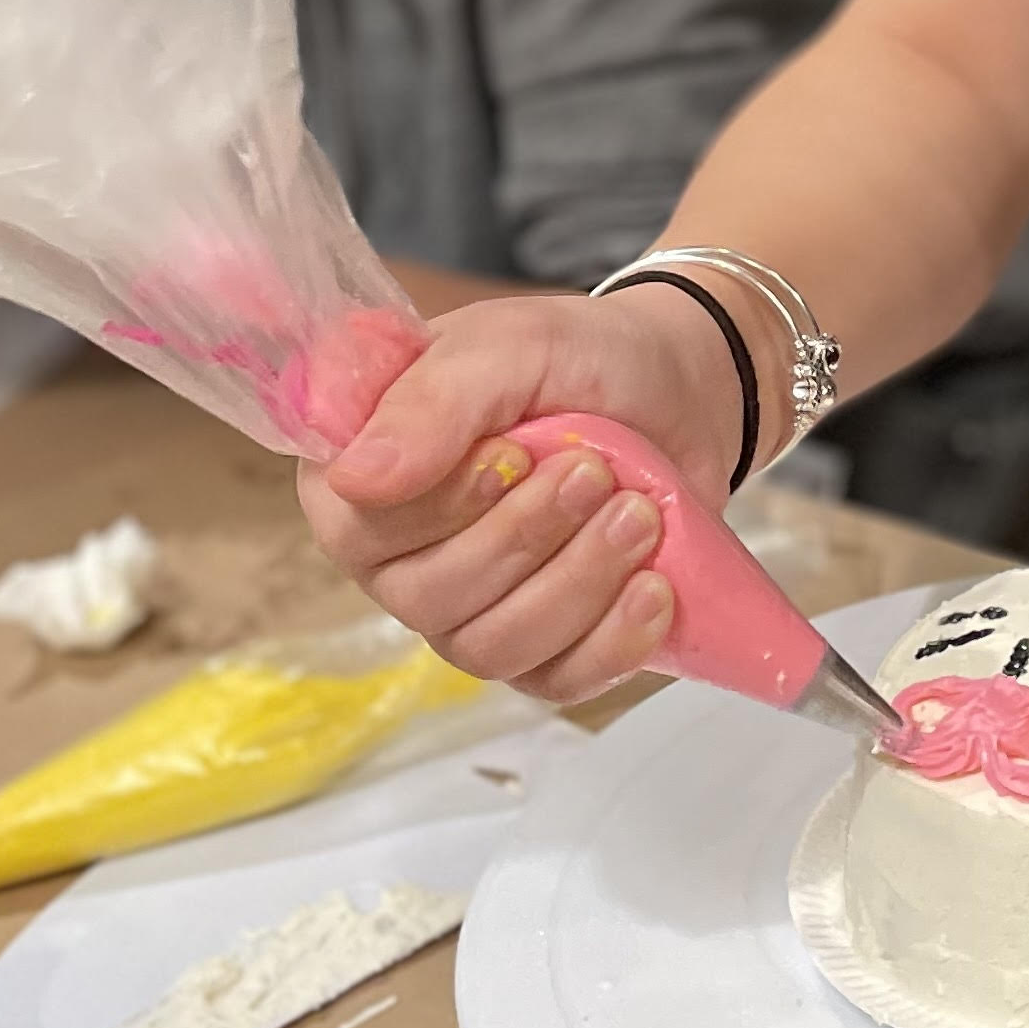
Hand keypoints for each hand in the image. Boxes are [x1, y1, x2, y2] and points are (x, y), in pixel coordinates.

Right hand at [296, 279, 761, 704]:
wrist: (674, 388)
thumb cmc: (574, 358)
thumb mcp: (507, 346)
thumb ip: (432, 403)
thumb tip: (354, 479)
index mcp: (363, 475)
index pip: (356, 529)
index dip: (441, 506)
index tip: (516, 452)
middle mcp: (398, 557)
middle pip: (428, 598)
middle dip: (525, 536)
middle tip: (595, 472)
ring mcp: (466, 612)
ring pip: (492, 648)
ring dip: (576, 582)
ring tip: (639, 514)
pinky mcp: (540, 651)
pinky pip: (554, 681)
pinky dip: (611, 641)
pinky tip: (654, 587)